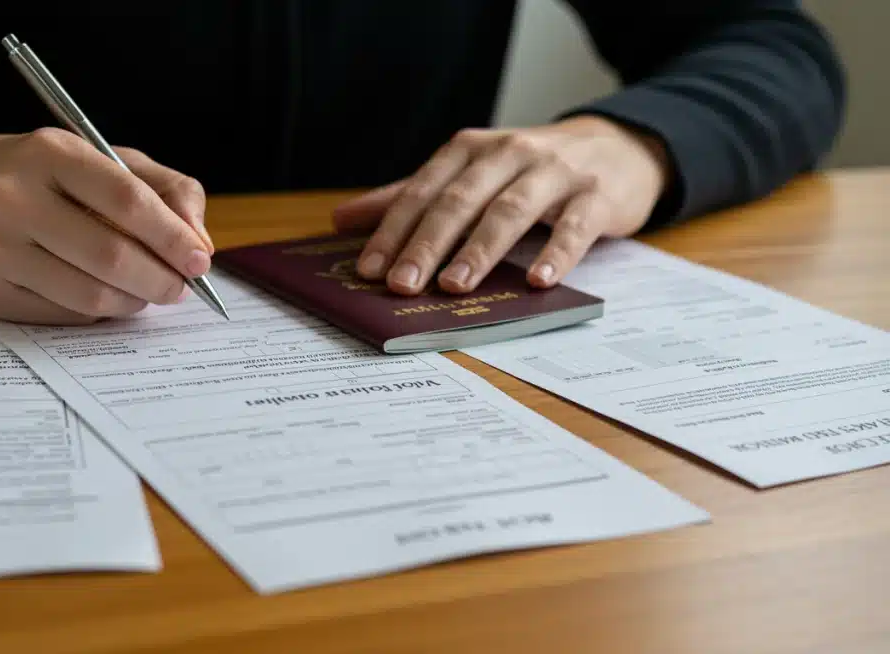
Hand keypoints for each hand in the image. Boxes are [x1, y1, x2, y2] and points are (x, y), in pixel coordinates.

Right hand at [0, 128, 213, 323]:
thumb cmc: (34, 175)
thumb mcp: (97, 158)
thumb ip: (162, 189)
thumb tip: (199, 242)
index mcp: (50, 153)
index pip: (126, 199)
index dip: (172, 236)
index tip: (200, 259)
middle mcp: (14, 197)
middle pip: (110, 255)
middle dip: (159, 279)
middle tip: (179, 287)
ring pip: (88, 295)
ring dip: (132, 302)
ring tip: (143, 292)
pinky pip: (62, 315)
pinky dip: (95, 312)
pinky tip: (100, 296)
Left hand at [332, 116, 669, 293]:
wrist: (616, 147)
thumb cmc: (529, 170)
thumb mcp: (469, 175)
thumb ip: (411, 197)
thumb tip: (341, 220)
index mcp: (469, 151)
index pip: (423, 192)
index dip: (393, 231)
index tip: (369, 269)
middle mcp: (508, 154)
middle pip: (460, 201)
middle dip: (427, 244)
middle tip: (402, 285)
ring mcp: (555, 172)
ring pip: (510, 211)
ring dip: (479, 251)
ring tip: (454, 286)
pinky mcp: (597, 195)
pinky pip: (575, 226)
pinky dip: (557, 253)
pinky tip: (539, 281)